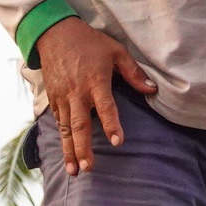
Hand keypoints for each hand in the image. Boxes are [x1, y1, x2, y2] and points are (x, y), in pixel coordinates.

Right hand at [35, 18, 156, 174]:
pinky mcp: (54, 98)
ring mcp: (63, 97)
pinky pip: (58, 122)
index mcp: (96, 81)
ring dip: (69, 151)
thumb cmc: (90, 42)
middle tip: (88, 167)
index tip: (117, 141)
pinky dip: (62, 139)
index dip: (112, 124)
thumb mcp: (116, 51)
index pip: (106, 106)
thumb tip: (152, 90)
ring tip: (74, 171)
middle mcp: (77, 93)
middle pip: (80, 124)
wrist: (55, 34)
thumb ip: (133, 72)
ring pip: (66, 129)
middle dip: (84, 147)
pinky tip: (67, 155)